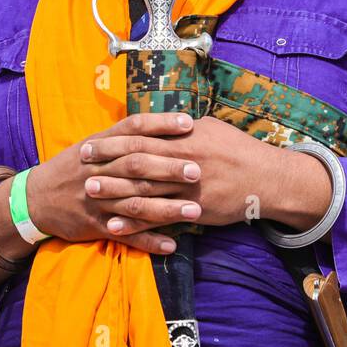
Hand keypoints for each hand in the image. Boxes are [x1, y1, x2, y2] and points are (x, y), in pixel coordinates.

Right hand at [26, 112, 202, 253]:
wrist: (36, 198)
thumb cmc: (73, 167)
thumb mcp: (93, 144)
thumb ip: (124, 136)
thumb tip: (163, 123)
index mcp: (100, 145)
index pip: (133, 129)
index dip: (161, 124)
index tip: (190, 122)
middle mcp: (99, 170)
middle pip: (136, 166)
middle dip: (168, 168)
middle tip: (197, 171)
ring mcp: (97, 199)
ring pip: (135, 203)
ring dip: (166, 209)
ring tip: (195, 211)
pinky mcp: (95, 225)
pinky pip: (126, 235)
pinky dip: (148, 241)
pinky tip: (172, 245)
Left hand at [83, 116, 331, 231]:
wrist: (266, 179)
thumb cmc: (238, 149)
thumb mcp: (210, 128)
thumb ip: (181, 127)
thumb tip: (158, 122)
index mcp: (185, 139)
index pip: (141, 138)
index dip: (112, 142)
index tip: (90, 144)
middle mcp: (183, 162)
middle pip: (136, 163)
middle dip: (106, 165)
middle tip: (81, 167)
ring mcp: (187, 189)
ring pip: (144, 191)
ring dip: (114, 192)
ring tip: (90, 193)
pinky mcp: (193, 211)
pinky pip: (159, 219)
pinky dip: (135, 223)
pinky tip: (115, 225)